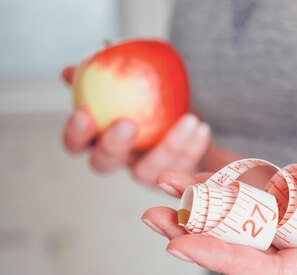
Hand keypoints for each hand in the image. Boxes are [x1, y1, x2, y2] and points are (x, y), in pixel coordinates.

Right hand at [61, 66, 209, 184]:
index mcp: (99, 139)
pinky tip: (201, 128)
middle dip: (112, 146)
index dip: (76, 133)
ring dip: (169, 146)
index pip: (76, 143)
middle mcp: (120, 161)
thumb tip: (95, 53)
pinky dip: (193, 148)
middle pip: (103, 164)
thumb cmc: (154, 96)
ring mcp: (146, 175)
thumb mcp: (135, 78)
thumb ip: (113, 70)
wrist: (192, 119)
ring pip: (148, 172)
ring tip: (190, 119)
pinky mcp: (174, 180)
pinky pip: (181, 170)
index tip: (84, 113)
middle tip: (129, 123)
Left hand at [141, 171, 296, 274]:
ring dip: (202, 207)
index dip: (226, 260)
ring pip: (243, 222)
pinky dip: (229, 186)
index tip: (182, 246)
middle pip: (242, 249)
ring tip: (162, 186)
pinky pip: (258, 197)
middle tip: (151, 218)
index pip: (269, 271)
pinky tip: (197, 175)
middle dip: (196, 235)